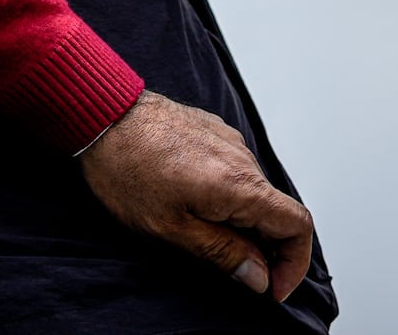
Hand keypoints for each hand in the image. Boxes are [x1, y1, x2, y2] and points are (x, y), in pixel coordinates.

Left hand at [78, 91, 314, 301]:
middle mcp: (242, 157)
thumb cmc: (125, 167)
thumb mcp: (170, 227)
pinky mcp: (211, 130)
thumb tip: (260, 278)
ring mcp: (227, 140)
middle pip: (276, 212)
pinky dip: (228, 194)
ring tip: (201, 231)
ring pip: (254, 191)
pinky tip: (191, 200)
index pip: (298, 226)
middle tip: (230, 266)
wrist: (98, 111)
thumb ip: (222, 253)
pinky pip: (234, 170)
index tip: (271, 286)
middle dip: (264, 247)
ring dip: (242, 219)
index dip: (294, 263)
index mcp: (241, 184)